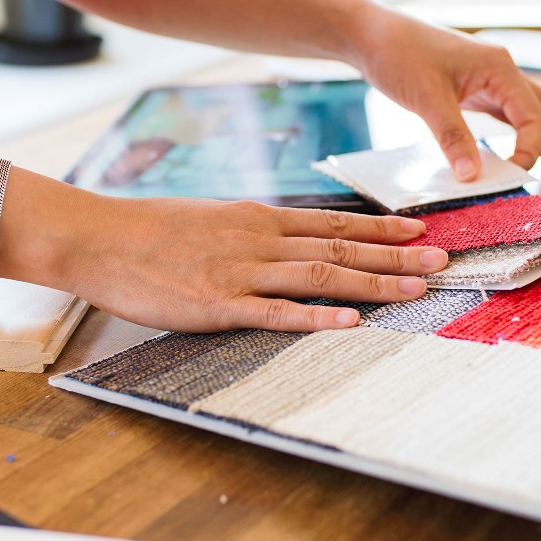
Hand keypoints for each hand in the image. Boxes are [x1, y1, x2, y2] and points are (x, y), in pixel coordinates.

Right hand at [0, 172, 448, 332]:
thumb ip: (250, 230)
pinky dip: (316, 318)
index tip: (420, 230)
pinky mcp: (217, 304)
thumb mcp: (209, 218)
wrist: (98, 237)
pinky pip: (275, 313)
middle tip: (443, 261)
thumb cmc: (148, 231)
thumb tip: (284, 238)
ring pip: (320, 276)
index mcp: (257, 218)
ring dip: (373, 283)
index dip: (381, 228)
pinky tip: (349, 322)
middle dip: (396, 255)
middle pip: (340, 248)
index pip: (333, 223)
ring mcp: (240, 271)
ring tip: (416, 290)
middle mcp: (259, 240)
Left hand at [346, 5, 540, 188]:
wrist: (374, 35)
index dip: (529, 151)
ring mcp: (493, 82)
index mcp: (501, 68)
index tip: (513, 177)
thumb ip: (452, 137)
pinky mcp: (477, 92)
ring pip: (536, 117)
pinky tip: (526, 164)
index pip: (534, 117)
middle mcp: (505, 74)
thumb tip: (472, 178)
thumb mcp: (426, 98)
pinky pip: (512, 119)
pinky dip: (525, 141)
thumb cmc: (399, 55)